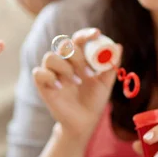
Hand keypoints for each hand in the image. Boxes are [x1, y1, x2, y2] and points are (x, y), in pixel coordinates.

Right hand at [33, 28, 121, 142]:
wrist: (84, 122)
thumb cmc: (94, 100)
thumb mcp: (105, 83)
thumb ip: (111, 65)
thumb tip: (118, 46)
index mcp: (78, 58)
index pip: (78, 39)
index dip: (86, 34)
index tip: (97, 34)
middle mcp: (64, 62)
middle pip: (64, 46)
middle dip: (77, 57)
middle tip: (88, 73)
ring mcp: (52, 73)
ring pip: (50, 57)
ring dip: (65, 67)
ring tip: (76, 81)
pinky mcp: (43, 85)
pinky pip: (39, 73)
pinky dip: (50, 77)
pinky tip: (61, 87)